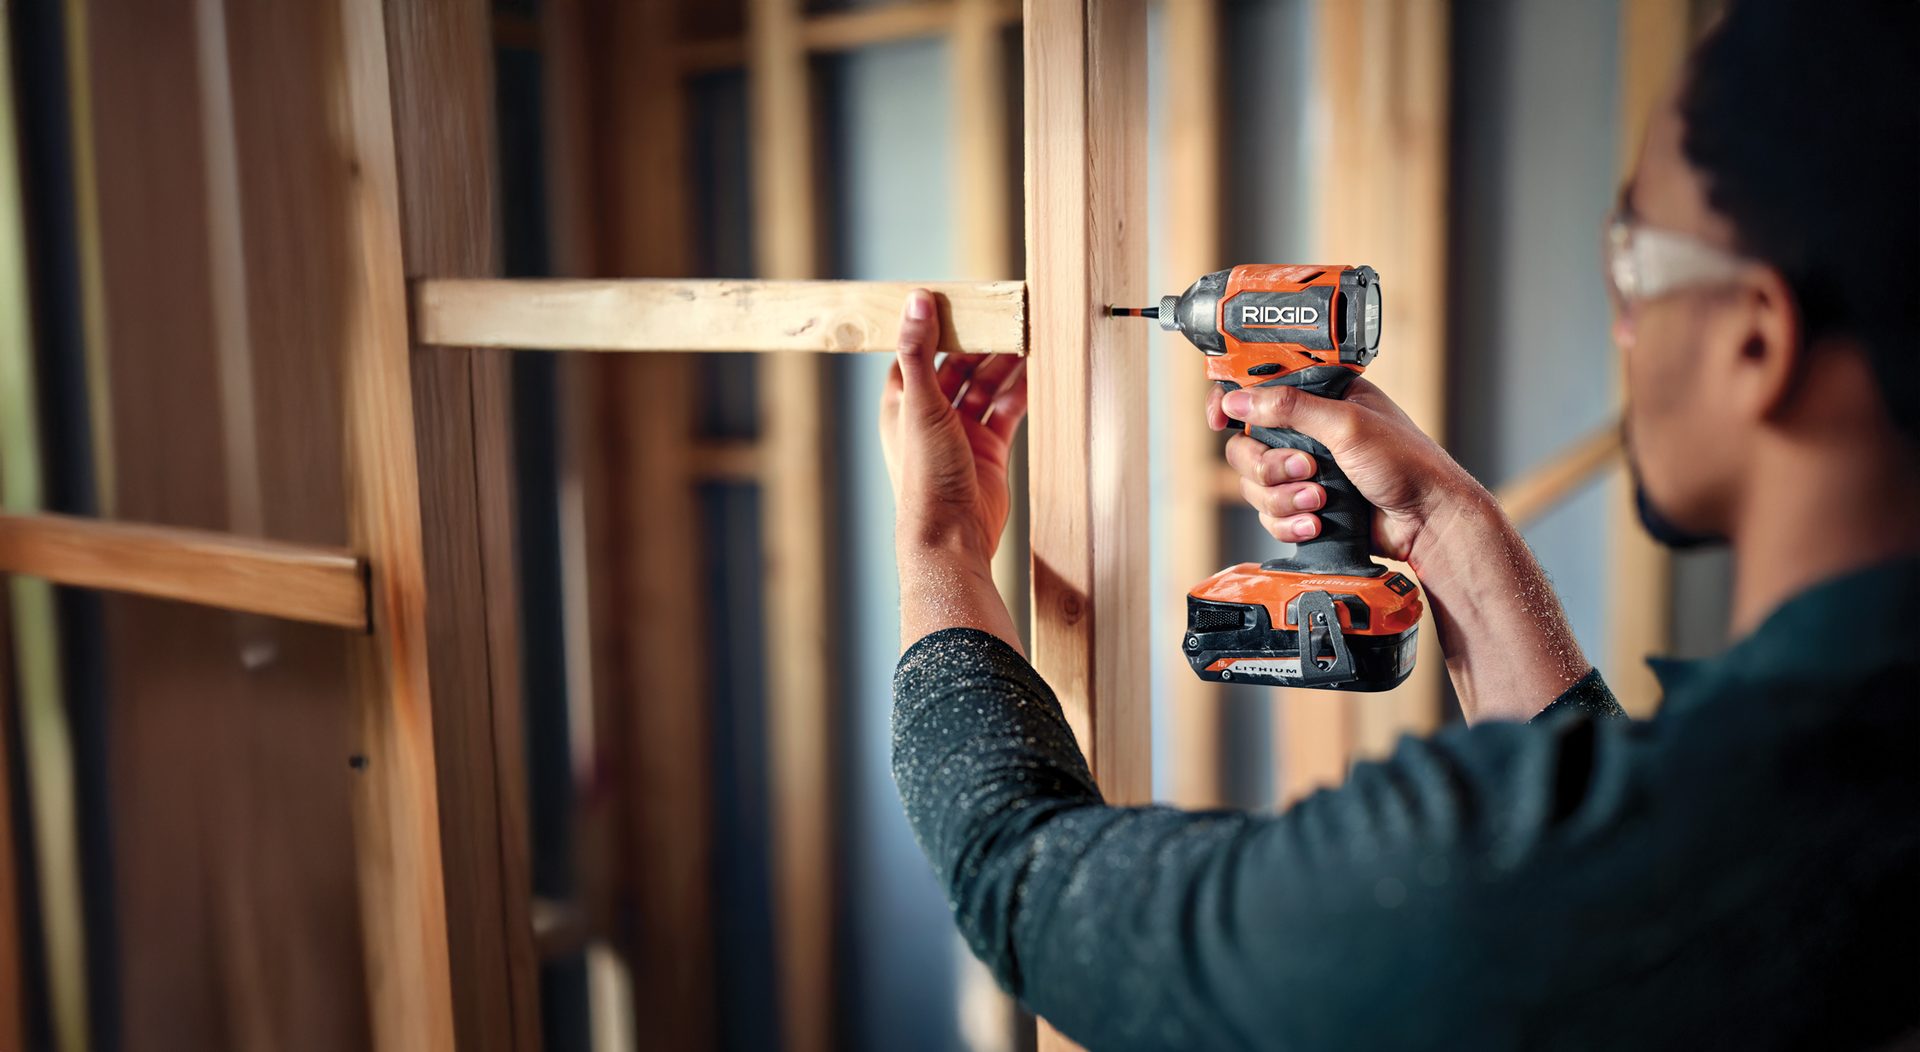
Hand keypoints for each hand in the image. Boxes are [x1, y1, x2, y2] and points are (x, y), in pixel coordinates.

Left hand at [880, 289, 1027, 566]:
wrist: (953, 535)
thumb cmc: (926, 476)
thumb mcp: (921, 405)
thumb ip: (919, 351)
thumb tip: (917, 301)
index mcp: (902, 404)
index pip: (916, 353)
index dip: (934, 327)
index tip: (957, 301)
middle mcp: (930, 416)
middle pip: (956, 365)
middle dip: (979, 342)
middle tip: (1004, 315)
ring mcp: (961, 433)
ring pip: (984, 386)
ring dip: (1003, 363)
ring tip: (1027, 335)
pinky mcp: (989, 450)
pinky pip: (1006, 411)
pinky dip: (1019, 391)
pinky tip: (1036, 370)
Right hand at [1206, 377, 1488, 566]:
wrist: (1427, 521)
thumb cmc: (1406, 464)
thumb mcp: (1347, 424)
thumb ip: (1290, 408)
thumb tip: (1238, 399)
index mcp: (1320, 396)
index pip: (1259, 387)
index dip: (1231, 401)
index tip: (1219, 418)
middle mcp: (1308, 430)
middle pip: (1247, 444)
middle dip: (1270, 466)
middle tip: (1306, 469)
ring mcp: (1306, 470)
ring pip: (1255, 484)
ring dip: (1283, 497)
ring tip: (1319, 501)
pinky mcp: (1305, 503)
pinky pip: (1270, 514)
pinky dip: (1289, 521)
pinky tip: (1316, 522)